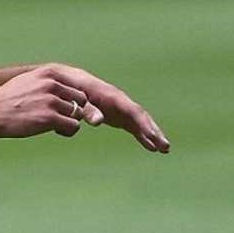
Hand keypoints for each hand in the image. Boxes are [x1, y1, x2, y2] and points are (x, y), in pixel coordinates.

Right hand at [0, 66, 104, 138]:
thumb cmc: (7, 100)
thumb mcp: (28, 80)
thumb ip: (48, 82)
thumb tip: (66, 90)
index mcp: (48, 73)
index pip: (78, 84)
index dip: (76, 98)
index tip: (70, 107)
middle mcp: (52, 84)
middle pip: (81, 99)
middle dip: (74, 110)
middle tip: (60, 117)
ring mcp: (51, 100)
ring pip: (78, 114)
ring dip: (69, 121)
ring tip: (54, 125)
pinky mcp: (49, 118)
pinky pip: (73, 126)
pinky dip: (67, 131)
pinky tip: (55, 131)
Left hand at [44, 64, 170, 153]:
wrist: (68, 83)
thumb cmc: (70, 90)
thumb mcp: (76, 100)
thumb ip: (87, 109)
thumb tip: (99, 121)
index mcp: (110, 95)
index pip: (131, 110)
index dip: (143, 124)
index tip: (153, 137)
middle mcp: (119, 101)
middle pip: (140, 117)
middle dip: (153, 131)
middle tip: (165, 146)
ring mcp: (120, 108)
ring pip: (139, 122)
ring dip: (151, 135)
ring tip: (164, 149)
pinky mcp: (117, 115)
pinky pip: (133, 126)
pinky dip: (142, 136)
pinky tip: (151, 147)